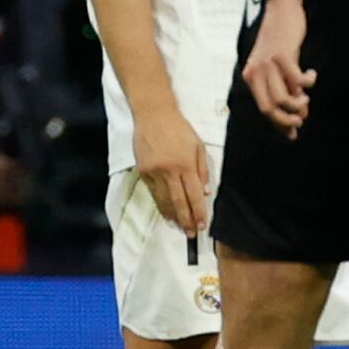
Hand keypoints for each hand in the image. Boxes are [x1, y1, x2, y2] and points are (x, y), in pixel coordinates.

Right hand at [132, 105, 212, 235]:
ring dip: (173, 216)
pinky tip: (166, 212)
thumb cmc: (178, 128)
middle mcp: (169, 170)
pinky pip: (153, 193)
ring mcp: (154, 172)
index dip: (199, 212)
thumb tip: (205, 192)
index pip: (194, 195)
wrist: (153, 115)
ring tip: (180, 227)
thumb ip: (202, 170)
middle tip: (191, 233)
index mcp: (185, 164)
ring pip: (164, 200)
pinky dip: (160, 205)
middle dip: (186, 220)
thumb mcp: (198, 146)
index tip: (203, 225)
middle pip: (178, 202)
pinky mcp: (143, 171)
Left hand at [240, 0, 314, 135]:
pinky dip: (307, 83)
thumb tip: (300, 116)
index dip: (279, 123)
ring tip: (306, 98)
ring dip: (298, 104)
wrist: (281, 9)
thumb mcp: (280, 68)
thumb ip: (286, 89)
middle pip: (269, 108)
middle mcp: (255, 72)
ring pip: (281, 98)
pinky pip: (297, 80)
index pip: (263, 108)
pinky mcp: (281, 55)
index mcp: (251, 77)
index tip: (293, 133)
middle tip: (302, 119)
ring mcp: (266, 64)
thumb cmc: (282, 41)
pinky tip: (312, 76)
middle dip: (286, 120)